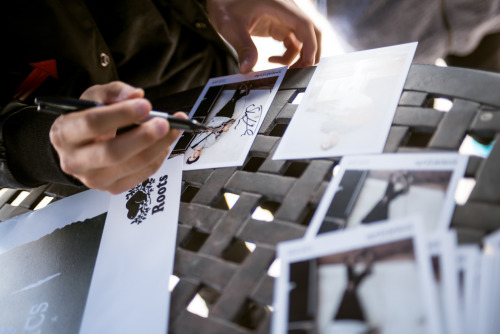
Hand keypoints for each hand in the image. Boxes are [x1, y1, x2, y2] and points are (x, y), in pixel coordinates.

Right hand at [49, 81, 185, 193]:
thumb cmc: (87, 118)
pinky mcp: (112, 188)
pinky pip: (141, 175)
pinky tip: (163, 144)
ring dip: (158, 146)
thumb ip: (115, 92)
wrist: (80, 146)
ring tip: (172, 130)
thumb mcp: (94, 97)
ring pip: (132, 165)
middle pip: (113, 152)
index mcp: (65, 133)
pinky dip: (157, 158)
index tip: (145, 105)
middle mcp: (75, 161)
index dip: (122, 114)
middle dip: (143, 136)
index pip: (93, 124)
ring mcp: (93, 179)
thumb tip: (136, 95)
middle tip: (164, 123)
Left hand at [206, 0, 320, 72]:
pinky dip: (287, 54)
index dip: (310, 45)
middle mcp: (286, 10)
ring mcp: (283, 17)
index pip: (304, 25)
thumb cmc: (224, 3)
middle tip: (301, 72)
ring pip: (302, 39)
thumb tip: (247, 69)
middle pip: (310, 32)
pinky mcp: (277, 24)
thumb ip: (242, 47)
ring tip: (286, 72)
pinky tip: (271, 60)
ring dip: (299, 56)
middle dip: (310, 53)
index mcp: (280, 6)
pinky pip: (291, 41)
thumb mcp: (231, 26)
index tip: (307, 63)